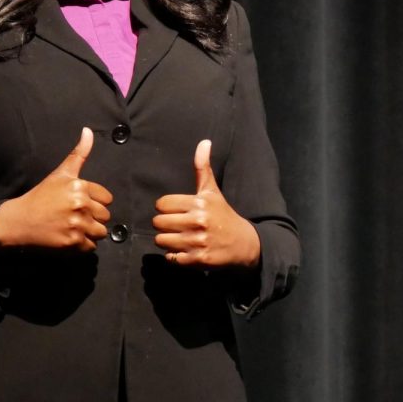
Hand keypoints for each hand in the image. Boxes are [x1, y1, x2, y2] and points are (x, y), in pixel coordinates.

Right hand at [0, 127, 112, 250]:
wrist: (17, 222)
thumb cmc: (40, 197)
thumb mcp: (60, 173)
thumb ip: (78, 153)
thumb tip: (88, 130)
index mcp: (79, 186)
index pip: (107, 198)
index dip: (96, 202)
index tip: (80, 204)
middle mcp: (80, 204)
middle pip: (105, 216)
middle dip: (93, 218)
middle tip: (74, 217)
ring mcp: (76, 224)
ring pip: (100, 232)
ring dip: (90, 232)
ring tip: (73, 227)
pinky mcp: (72, 242)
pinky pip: (91, 247)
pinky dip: (82, 245)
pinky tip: (68, 238)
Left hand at [152, 140, 260, 268]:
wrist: (244, 243)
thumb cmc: (223, 215)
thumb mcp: (213, 191)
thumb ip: (203, 168)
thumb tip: (204, 142)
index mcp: (199, 202)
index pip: (162, 204)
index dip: (166, 207)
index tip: (177, 210)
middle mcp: (198, 221)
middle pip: (158, 222)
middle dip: (164, 224)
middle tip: (177, 225)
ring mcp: (197, 242)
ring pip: (161, 240)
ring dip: (167, 240)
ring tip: (180, 237)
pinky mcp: (197, 260)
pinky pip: (170, 257)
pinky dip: (174, 255)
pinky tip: (186, 250)